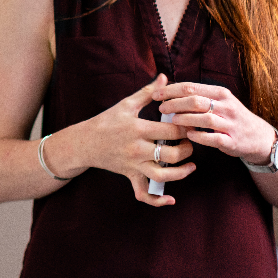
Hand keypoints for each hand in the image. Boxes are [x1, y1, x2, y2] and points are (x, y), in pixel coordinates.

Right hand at [79, 73, 195, 205]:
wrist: (84, 142)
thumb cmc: (106, 121)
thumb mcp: (126, 104)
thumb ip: (148, 92)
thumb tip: (165, 77)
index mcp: (138, 129)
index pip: (172, 131)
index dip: (187, 128)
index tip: (193, 124)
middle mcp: (137, 149)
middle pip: (172, 154)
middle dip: (187, 149)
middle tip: (191, 142)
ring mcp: (134, 165)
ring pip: (163, 176)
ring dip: (181, 173)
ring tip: (190, 165)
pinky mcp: (130, 176)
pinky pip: (143, 194)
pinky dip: (157, 201)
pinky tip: (171, 199)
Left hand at [152, 82, 277, 164]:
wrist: (258, 137)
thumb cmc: (231, 117)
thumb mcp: (219, 101)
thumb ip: (198, 95)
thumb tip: (169, 88)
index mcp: (220, 93)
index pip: (191, 87)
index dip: (171, 90)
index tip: (156, 94)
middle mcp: (226, 106)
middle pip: (195, 101)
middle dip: (175, 103)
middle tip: (161, 108)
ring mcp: (230, 124)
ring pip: (204, 118)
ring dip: (185, 119)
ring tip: (172, 120)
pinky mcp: (232, 141)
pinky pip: (213, 138)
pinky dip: (199, 136)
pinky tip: (188, 135)